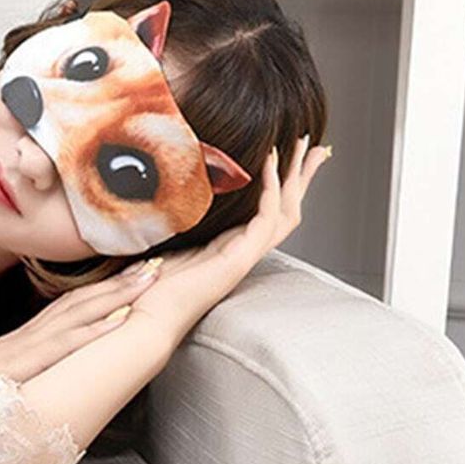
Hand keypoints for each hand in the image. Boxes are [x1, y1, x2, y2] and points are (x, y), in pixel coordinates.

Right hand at [0, 255, 169, 383]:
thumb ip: (15, 371)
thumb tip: (35, 374)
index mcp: (25, 340)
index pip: (71, 307)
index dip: (105, 290)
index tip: (134, 276)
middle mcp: (29, 336)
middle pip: (82, 301)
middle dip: (121, 283)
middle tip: (159, 262)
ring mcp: (25, 347)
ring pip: (79, 314)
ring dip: (118, 295)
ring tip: (150, 278)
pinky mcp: (20, 365)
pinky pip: (63, 345)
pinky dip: (95, 331)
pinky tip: (120, 321)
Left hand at [127, 136, 331, 348]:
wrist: (148, 319)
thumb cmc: (150, 288)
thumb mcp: (167, 241)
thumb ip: (178, 218)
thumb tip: (166, 186)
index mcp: (230, 248)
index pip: (268, 212)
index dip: (282, 185)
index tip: (288, 156)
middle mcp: (244, 253)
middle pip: (288, 209)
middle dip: (303, 177)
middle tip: (317, 148)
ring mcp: (245, 257)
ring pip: (286, 210)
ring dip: (295, 175)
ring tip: (302, 144)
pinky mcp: (239, 260)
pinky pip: (265, 216)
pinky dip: (270, 186)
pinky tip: (270, 160)